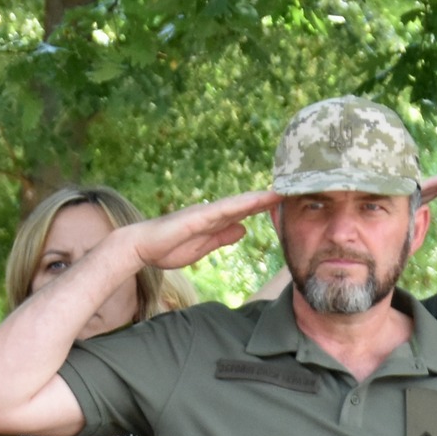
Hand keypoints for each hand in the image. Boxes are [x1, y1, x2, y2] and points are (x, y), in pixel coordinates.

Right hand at [120, 190, 282, 271]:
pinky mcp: (196, 218)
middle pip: (246, 203)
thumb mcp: (204, 247)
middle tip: (294, 187)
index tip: (287, 200)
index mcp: (215, 221)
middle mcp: (212, 212)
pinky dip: (240, 204)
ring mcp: (204, 213)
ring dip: (259, 197)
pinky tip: (254, 201)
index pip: (245, 211)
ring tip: (282, 191)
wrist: (142, 248)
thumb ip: (222, 237)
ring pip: (238, 203)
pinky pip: (222, 210)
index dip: (265, 205)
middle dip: (269, 196)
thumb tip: (243, 229)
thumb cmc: (168, 248)